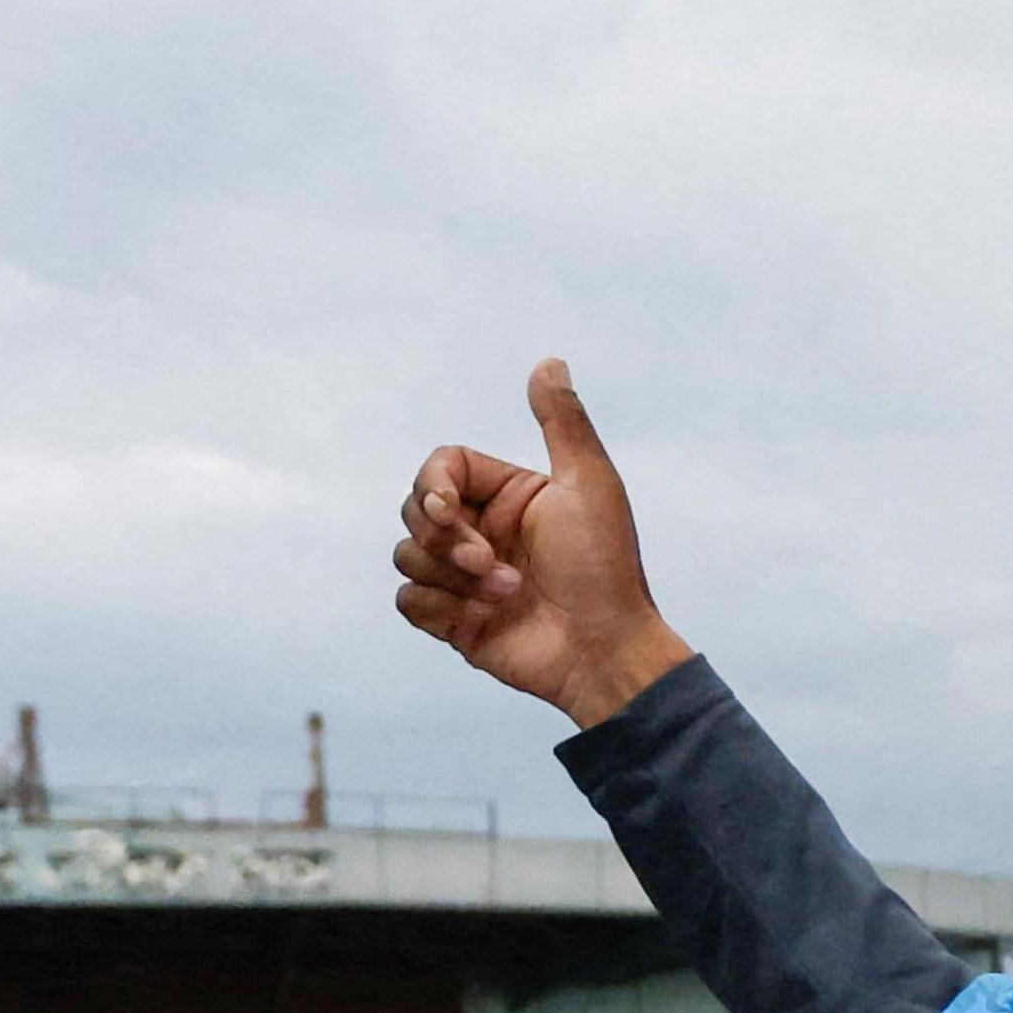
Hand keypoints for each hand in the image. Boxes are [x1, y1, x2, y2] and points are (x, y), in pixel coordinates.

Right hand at [393, 360, 692, 728]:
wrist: (604, 650)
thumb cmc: (605, 567)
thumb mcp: (589, 485)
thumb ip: (562, 423)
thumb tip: (549, 361)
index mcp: (510, 496)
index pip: (441, 468)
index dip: (433, 485)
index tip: (451, 510)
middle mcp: (484, 530)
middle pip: (415, 509)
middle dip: (447, 539)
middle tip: (492, 564)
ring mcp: (465, 576)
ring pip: (407, 553)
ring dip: (452, 578)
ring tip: (508, 596)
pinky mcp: (452, 619)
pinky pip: (406, 599)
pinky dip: (436, 608)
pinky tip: (480, 621)